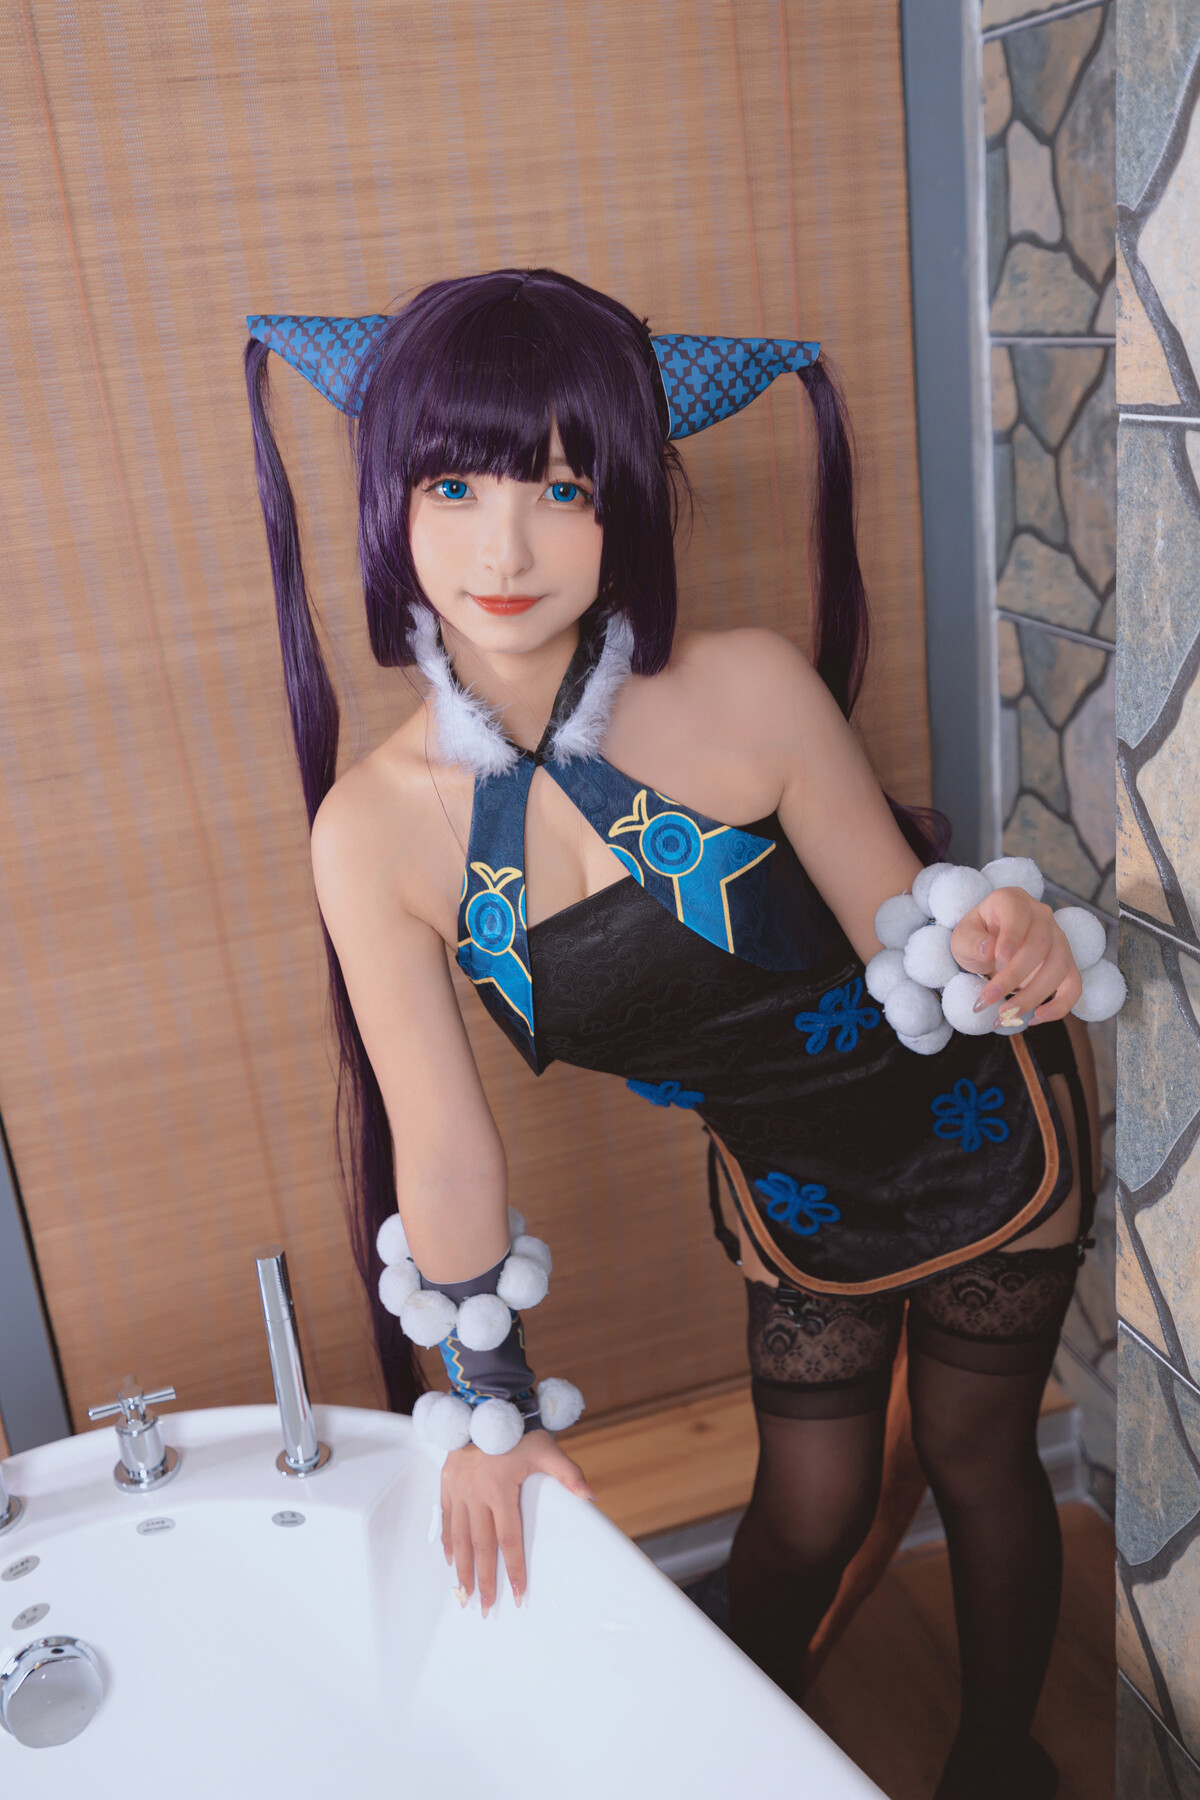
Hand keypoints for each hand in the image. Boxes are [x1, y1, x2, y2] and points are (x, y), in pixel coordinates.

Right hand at [440, 1426, 593, 1615]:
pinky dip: (447, 1541)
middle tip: (485, 1607)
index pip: (509, 1540)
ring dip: (462, 1568)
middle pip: (481, 1547)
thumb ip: (568, 1474)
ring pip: (459, 1537)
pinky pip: (445, 1517)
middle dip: (484, 1580)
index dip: (514, 1569)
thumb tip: (590, 1497)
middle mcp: (476, 1494)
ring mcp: (459, 1488)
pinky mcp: (446, 1480)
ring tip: (463, 1594)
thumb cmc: (518, 1428)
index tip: (518, 1594)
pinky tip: (451, 1560)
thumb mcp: (547, 1449)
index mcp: (501, 1490)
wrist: (485, 1401)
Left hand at [950, 886, 1081, 1023]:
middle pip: (1039, 946)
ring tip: (1006, 1014)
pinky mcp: (1066, 964)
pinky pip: (1073, 986)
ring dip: (1033, 995)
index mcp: (1013, 901)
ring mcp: (1058, 939)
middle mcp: (1042, 916)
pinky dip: (1059, 1006)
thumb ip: (972, 942)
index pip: (1018, 915)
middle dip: (1013, 977)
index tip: (998, 960)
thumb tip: (990, 950)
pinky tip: (1035, 1019)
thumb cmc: (977, 938)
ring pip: (1058, 967)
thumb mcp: (962, 937)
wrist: (990, 945)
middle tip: (988, 999)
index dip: (1011, 938)